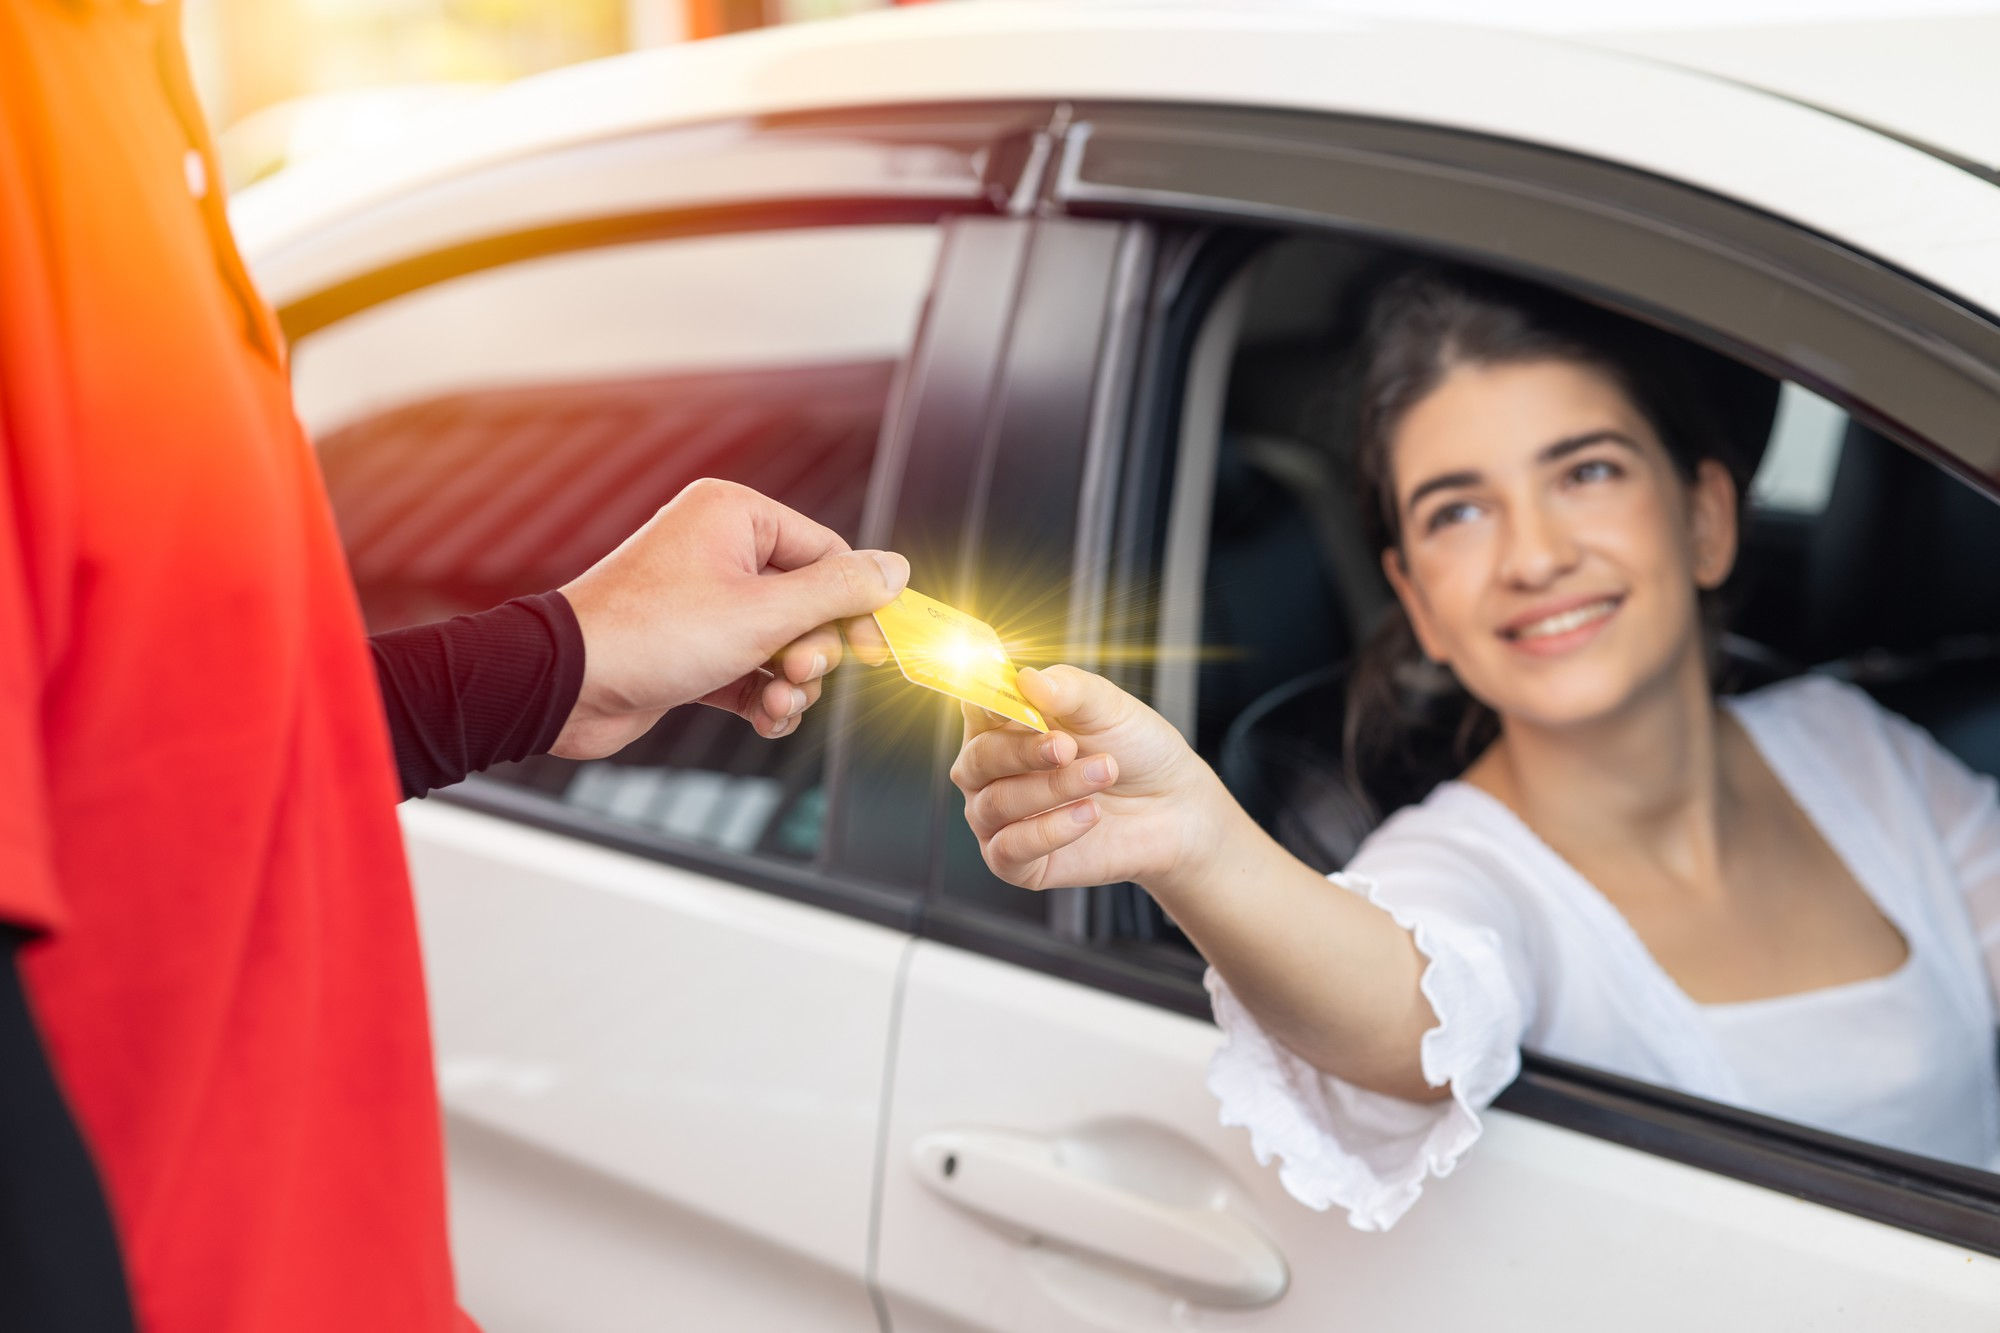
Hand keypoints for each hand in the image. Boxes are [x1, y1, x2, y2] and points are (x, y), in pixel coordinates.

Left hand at [552, 478, 906, 758]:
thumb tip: (896, 569)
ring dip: (792, 682)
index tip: (876, 649)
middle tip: (797, 672)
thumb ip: (839, 591)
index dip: (856, 603)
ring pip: (783, 643)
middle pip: (810, 602)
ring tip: (777, 703)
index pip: (827, 551)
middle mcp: (720, 550)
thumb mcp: (765, 613)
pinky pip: (752, 670)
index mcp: (735, 516)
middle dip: (813, 650)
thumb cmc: (656, 634)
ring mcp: (705, 603)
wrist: (566, 685)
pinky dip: (764, 697)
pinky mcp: (693, 650)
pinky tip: (765, 719)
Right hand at [951, 665, 1232, 892]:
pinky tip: (1089, 813)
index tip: (1019, 705)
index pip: (974, 707)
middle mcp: (990, 771)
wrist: (1172, 806)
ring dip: (1052, 788)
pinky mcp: (1014, 861)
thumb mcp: (1110, 708)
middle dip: (1023, 752)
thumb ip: (1069, 690)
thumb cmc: (1134, 750)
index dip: (989, 704)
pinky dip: (1049, 830)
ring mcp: (997, 817)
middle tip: (1068, 746)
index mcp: (1003, 723)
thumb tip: (1026, 679)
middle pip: (977, 759)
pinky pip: (1009, 849)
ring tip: (1103, 773)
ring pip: (996, 803)